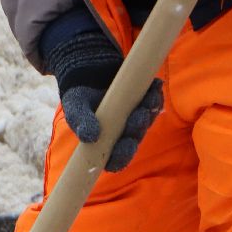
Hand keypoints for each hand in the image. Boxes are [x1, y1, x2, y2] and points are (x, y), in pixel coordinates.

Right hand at [40, 14, 163, 172]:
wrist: (88, 72)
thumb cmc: (79, 96)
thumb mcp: (75, 109)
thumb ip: (81, 123)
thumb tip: (90, 137)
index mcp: (104, 143)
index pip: (116, 159)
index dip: (123, 156)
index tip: (125, 145)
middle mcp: (122, 134)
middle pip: (135, 139)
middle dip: (138, 129)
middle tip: (137, 116)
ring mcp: (134, 118)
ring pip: (147, 120)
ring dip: (150, 111)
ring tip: (148, 98)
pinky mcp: (143, 102)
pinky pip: (154, 101)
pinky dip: (155, 93)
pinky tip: (155, 84)